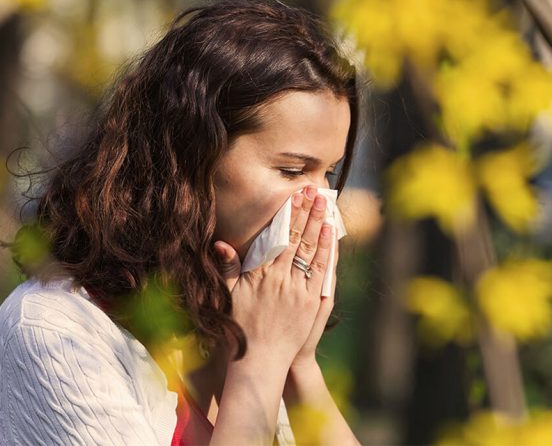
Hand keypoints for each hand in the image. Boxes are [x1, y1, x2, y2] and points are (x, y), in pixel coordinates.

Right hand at [213, 186, 333, 368]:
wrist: (260, 361)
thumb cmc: (241, 328)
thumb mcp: (229, 296)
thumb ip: (228, 268)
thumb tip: (221, 244)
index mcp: (260, 275)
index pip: (277, 237)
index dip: (287, 214)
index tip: (294, 196)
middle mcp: (280, 279)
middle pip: (296, 238)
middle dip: (306, 212)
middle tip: (314, 191)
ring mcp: (298, 291)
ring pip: (310, 250)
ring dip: (318, 225)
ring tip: (324, 205)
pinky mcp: (311, 303)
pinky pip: (321, 271)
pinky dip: (326, 251)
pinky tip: (329, 234)